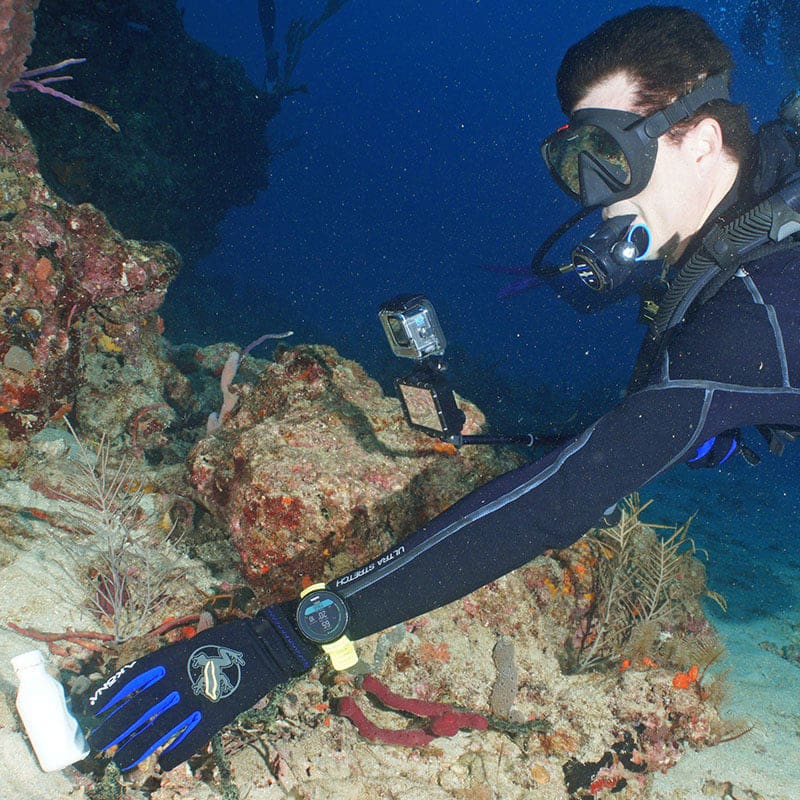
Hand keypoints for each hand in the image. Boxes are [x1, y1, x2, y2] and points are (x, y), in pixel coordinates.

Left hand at [87, 604, 317, 770]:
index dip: (112, 692)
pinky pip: (191, 739)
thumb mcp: (212, 634)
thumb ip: (198, 635)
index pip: (135, 675)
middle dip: (115, 728)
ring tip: (122, 762)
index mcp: (176, 655)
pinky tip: (164, 764)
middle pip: (139, 708)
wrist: (269, 646)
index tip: (95, 708)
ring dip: (138, 748)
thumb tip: (202, 619)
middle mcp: (181, 677)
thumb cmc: (239, 637)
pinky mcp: (216, 714)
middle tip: (98, 743)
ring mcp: (197, 698)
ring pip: (159, 729)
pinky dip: (176, 754)